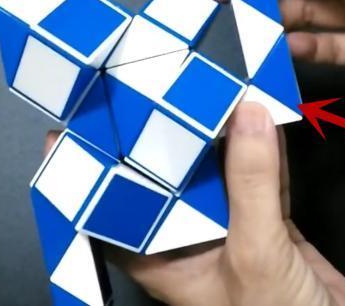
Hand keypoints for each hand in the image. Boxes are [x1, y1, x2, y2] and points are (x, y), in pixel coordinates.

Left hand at [44, 103, 344, 305]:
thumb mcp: (256, 251)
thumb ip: (252, 183)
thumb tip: (247, 114)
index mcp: (163, 261)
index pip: (113, 209)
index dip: (91, 171)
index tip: (73, 126)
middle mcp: (189, 243)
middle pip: (166, 182)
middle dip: (161, 137)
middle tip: (147, 83)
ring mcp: (231, 233)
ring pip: (216, 175)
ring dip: (217, 136)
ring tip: (205, 84)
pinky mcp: (271, 227)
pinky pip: (262, 179)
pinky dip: (263, 149)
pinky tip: (261, 112)